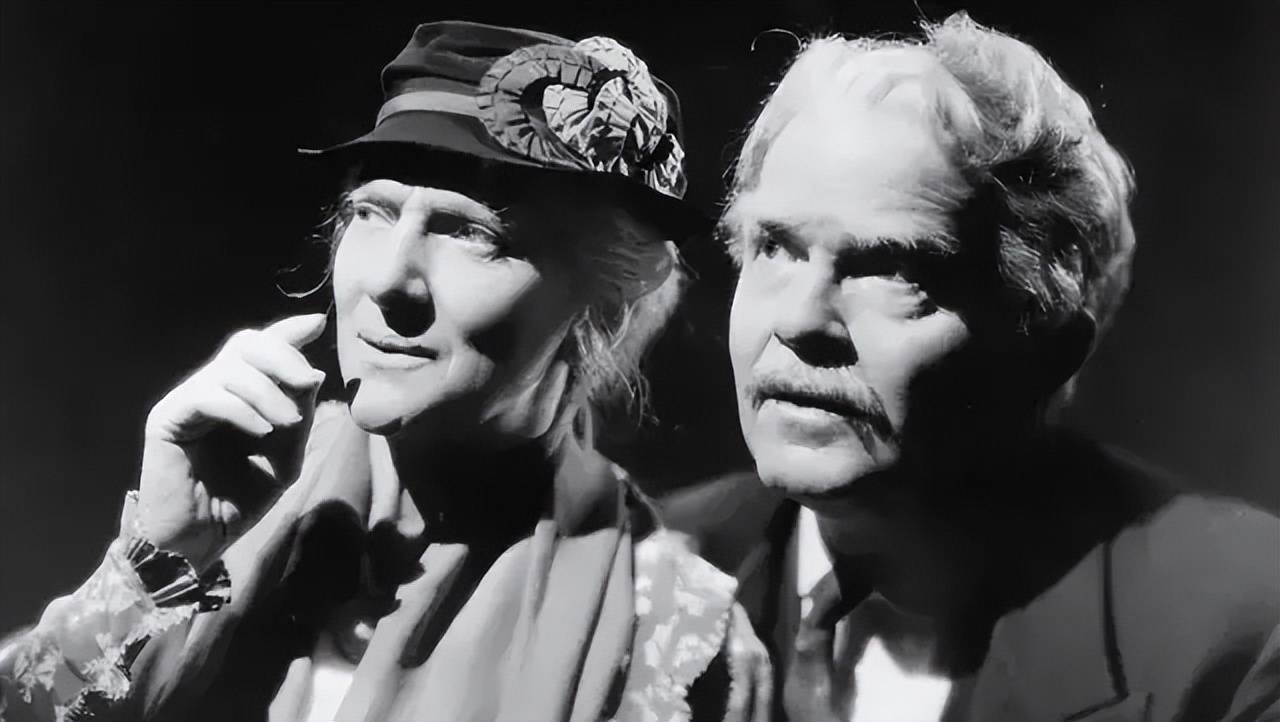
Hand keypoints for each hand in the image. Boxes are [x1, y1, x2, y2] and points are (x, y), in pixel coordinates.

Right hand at [138, 314, 327, 569]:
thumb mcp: (285, 456)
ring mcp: (187, 400)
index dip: (288, 331)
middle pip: (247, 343)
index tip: (317, 323)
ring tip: (287, 423)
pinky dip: (241, 408)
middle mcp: (212, 388)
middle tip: (308, 383)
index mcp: (241, 393)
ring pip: (231, 367)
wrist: (202, 540)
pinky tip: (261, 430)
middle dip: (284, 356)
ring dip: (268, 391)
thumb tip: (313, 374)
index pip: (261, 347)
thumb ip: (298, 415)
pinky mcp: (167, 419)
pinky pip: (208, 395)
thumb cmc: (241, 500)